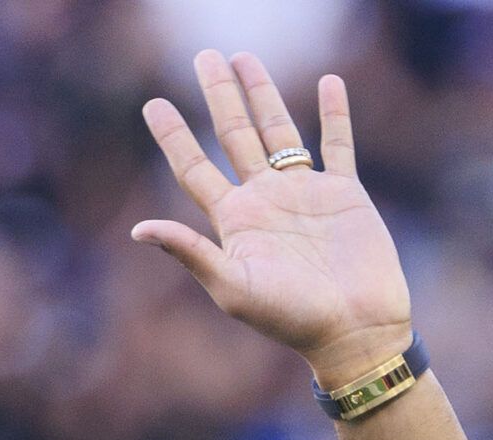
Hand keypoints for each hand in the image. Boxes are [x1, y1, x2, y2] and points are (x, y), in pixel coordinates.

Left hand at [135, 52, 413, 389]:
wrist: (354, 330)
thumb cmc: (291, 318)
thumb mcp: (233, 287)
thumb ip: (190, 253)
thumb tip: (138, 230)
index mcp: (235, 220)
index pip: (195, 168)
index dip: (174, 136)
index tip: (152, 103)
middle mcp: (265, 200)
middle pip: (234, 135)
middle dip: (219, 96)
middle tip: (204, 56)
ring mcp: (305, 193)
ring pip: (279, 130)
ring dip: (263, 93)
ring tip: (245, 57)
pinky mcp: (345, 193)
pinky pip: (338, 144)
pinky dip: (334, 114)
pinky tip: (329, 83)